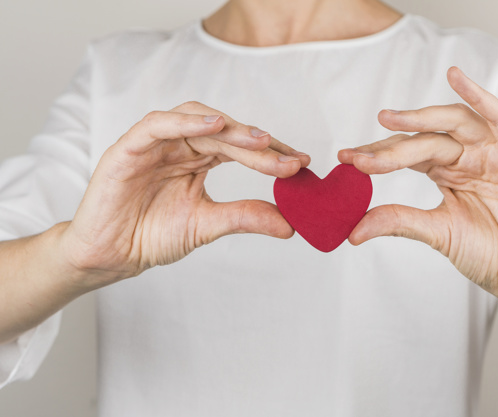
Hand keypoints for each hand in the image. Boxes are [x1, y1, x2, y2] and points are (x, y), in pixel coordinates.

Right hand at [62, 101, 308, 286]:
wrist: (111, 255)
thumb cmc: (152, 235)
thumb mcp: (208, 225)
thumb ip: (245, 217)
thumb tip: (290, 225)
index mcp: (198, 159)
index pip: (239, 147)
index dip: (270, 154)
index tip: (301, 164)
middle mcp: (180, 145)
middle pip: (224, 133)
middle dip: (258, 145)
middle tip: (288, 160)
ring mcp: (155, 144)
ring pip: (196, 121)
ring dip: (230, 129)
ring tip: (260, 141)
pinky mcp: (128, 148)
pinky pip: (157, 125)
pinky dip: (186, 122)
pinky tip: (215, 126)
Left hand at [338, 67, 497, 308]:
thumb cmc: (488, 254)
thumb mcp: (437, 233)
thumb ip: (399, 222)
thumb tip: (353, 229)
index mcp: (447, 172)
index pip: (407, 154)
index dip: (378, 155)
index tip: (347, 159)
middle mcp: (467, 157)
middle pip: (426, 139)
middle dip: (392, 145)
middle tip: (361, 153)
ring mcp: (493, 152)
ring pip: (455, 122)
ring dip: (422, 116)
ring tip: (389, 119)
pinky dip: (480, 96)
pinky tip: (455, 77)